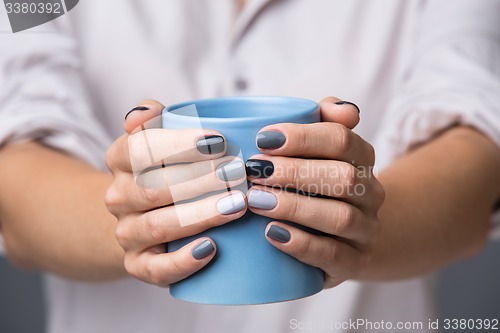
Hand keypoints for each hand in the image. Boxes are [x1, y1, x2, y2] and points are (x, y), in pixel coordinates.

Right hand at [105, 100, 246, 286]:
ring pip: (159, 226)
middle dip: (200, 180)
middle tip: (238, 173)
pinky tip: (210, 248)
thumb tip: (147, 111)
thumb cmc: (165, 170)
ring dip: (200, 215)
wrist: (143, 214)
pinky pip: (156, 268)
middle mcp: (118, 196)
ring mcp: (127, 232)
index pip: (141, 148)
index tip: (219, 141)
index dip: (179, 144)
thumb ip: (156, 119)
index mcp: (120, 159)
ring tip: (237, 205)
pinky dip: (183, 261)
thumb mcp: (159, 138)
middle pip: (155, 188)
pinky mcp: (138, 264)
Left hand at [246, 97, 383, 287]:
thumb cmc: (316, 183)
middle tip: (254, 171)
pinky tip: (272, 233)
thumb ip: (324, 121)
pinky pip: (333, 255)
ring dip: (294, 207)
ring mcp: (366, 230)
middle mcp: (371, 193)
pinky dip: (301, 244)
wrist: (340, 233)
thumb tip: (339, 108)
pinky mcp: (355, 262)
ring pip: (339, 217)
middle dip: (294, 172)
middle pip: (342, 177)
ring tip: (256, 201)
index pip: (341, 139)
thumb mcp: (318, 149)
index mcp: (362, 158)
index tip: (262, 139)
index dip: (302, 137)